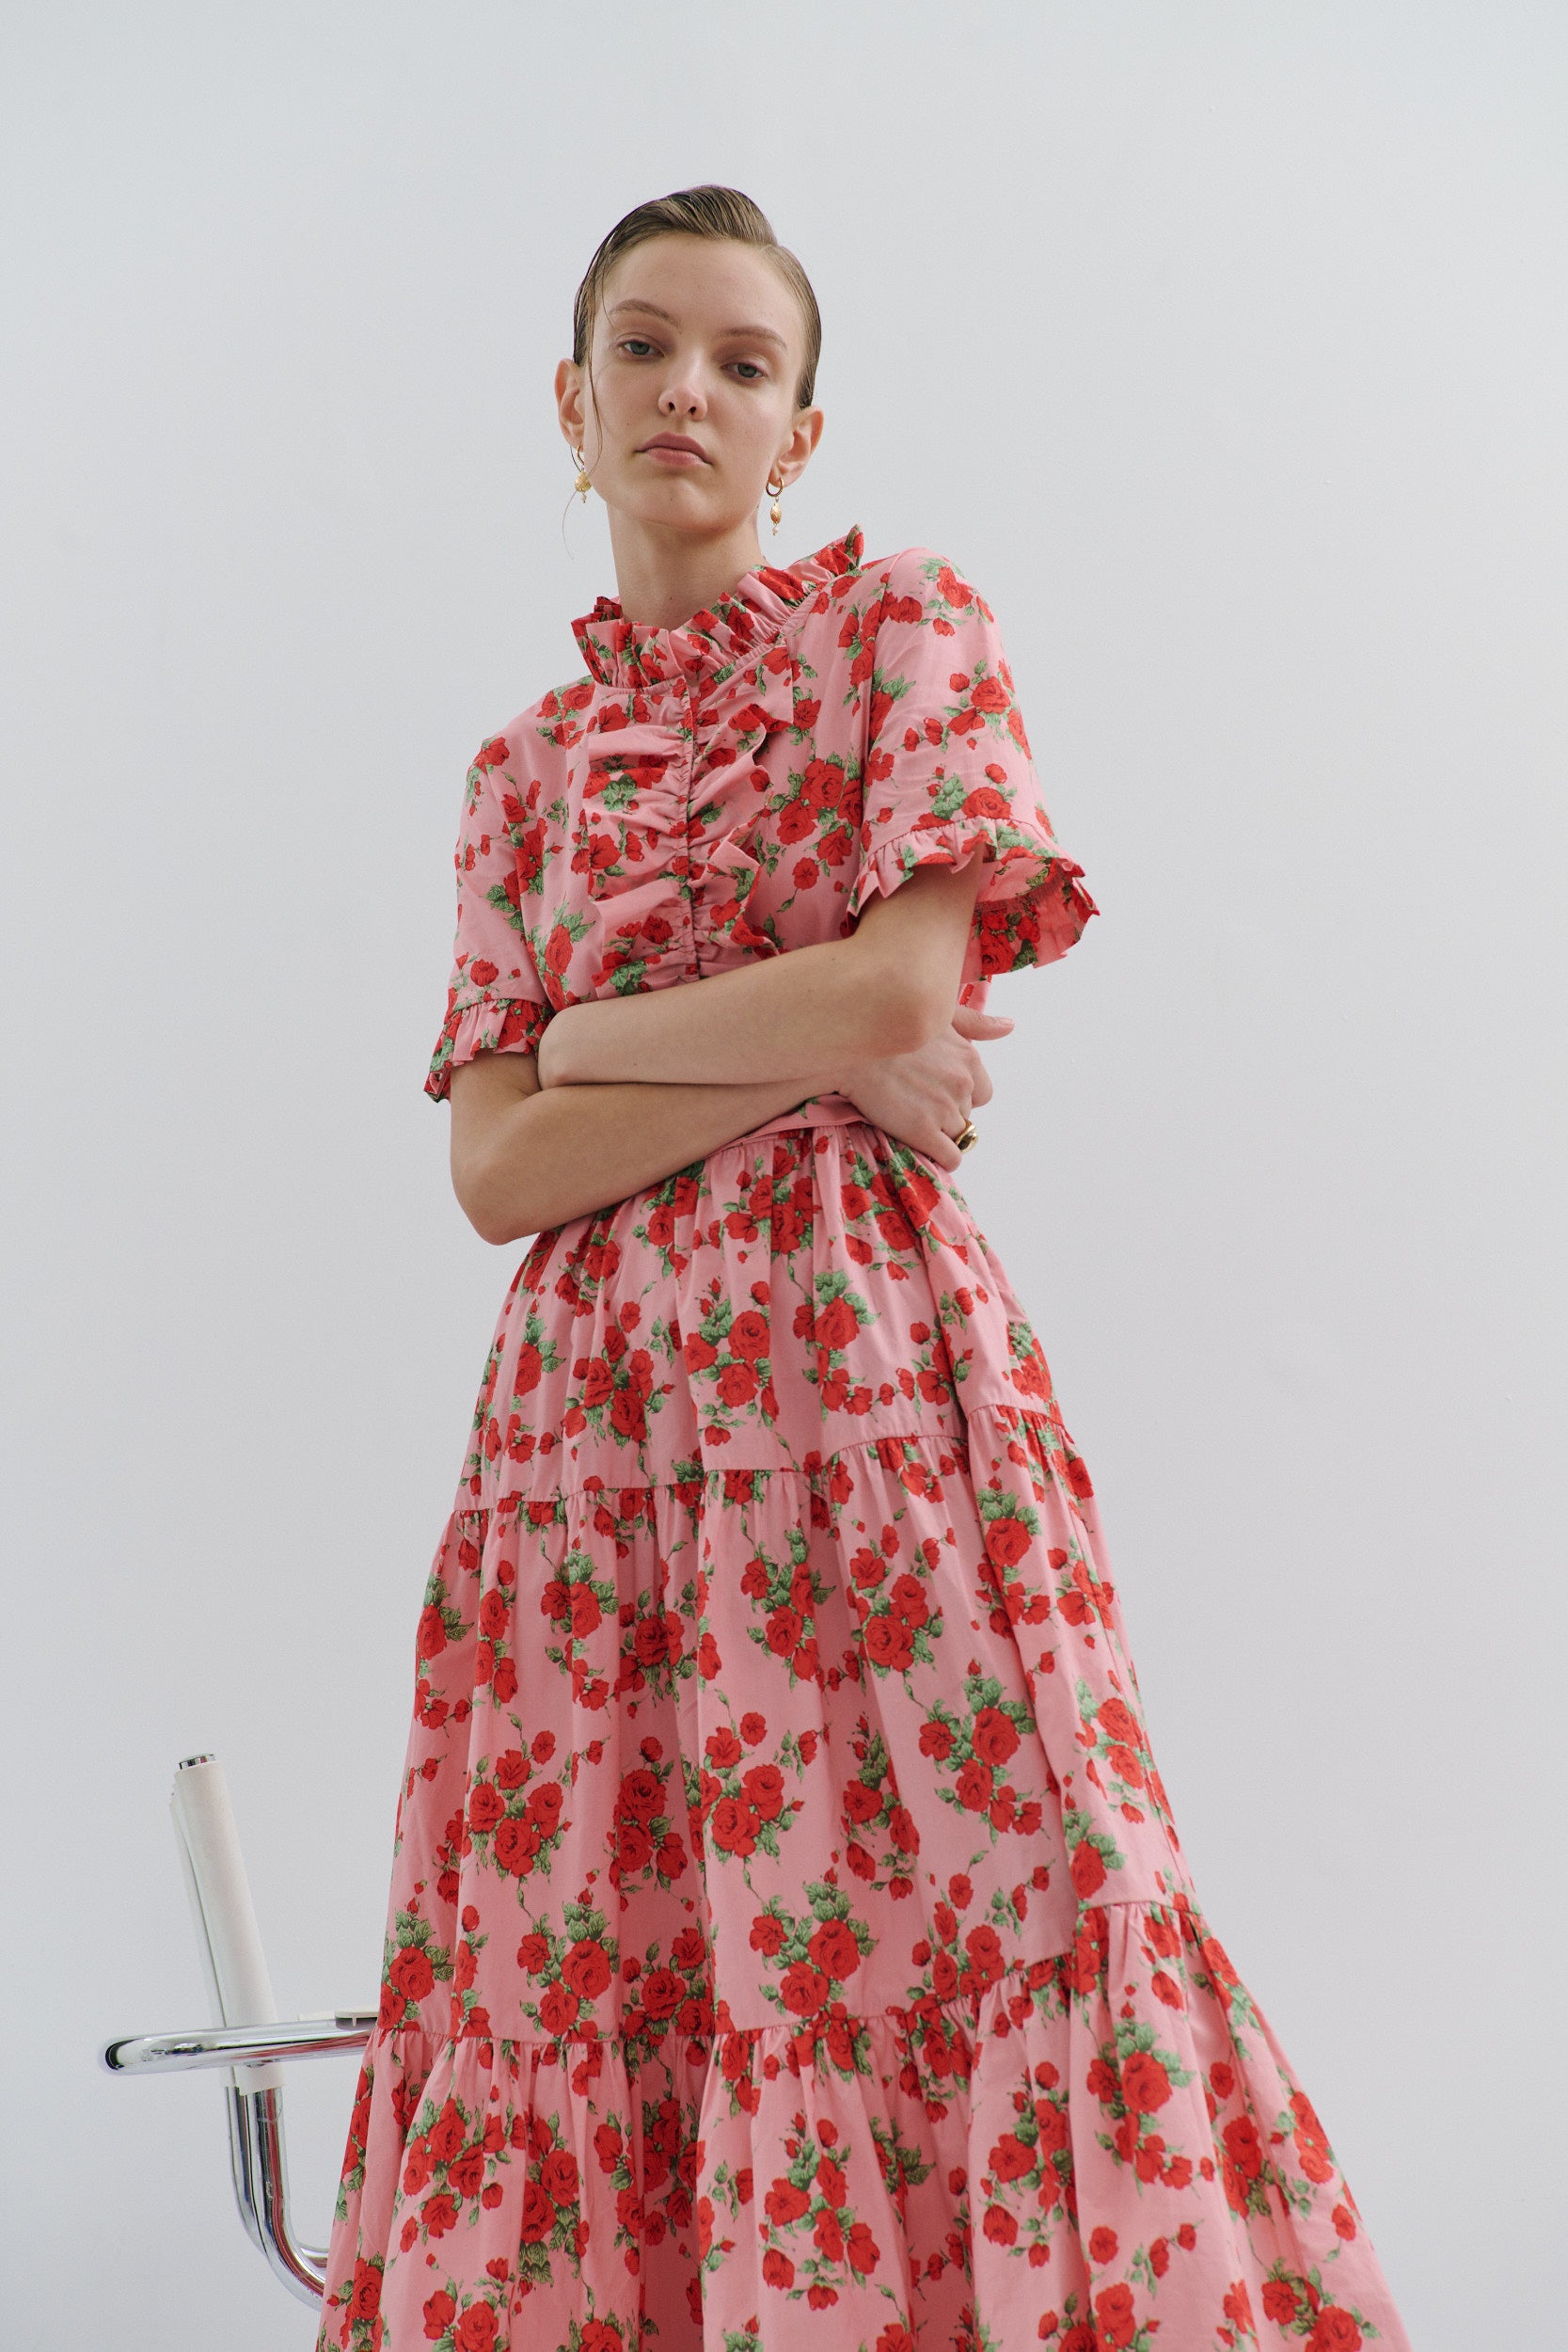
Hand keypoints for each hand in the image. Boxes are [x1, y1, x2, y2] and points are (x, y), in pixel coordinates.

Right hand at [838, 1002, 1013, 1170]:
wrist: (849, 1049)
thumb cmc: (889, 1027)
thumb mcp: (939, 1015)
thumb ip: (976, 1024)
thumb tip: (1010, 1026)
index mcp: (969, 1058)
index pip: (981, 1093)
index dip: (959, 1096)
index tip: (934, 1092)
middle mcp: (962, 1084)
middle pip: (966, 1114)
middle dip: (946, 1113)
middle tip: (915, 1104)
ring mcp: (944, 1109)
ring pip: (957, 1136)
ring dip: (939, 1134)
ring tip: (910, 1121)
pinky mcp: (923, 1131)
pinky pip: (951, 1158)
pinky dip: (941, 1158)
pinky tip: (923, 1147)